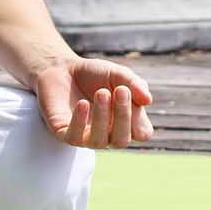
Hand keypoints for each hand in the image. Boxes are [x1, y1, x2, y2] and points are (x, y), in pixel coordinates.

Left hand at [33, 56, 154, 148]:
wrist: (62, 68)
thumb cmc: (94, 74)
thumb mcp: (117, 73)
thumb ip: (134, 84)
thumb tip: (148, 100)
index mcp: (125, 122)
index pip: (142, 133)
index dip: (140, 119)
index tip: (131, 93)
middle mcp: (108, 135)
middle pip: (122, 140)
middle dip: (123, 115)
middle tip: (120, 90)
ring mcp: (86, 137)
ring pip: (100, 141)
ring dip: (102, 117)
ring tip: (101, 92)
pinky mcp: (65, 134)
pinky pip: (75, 137)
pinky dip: (80, 121)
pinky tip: (83, 104)